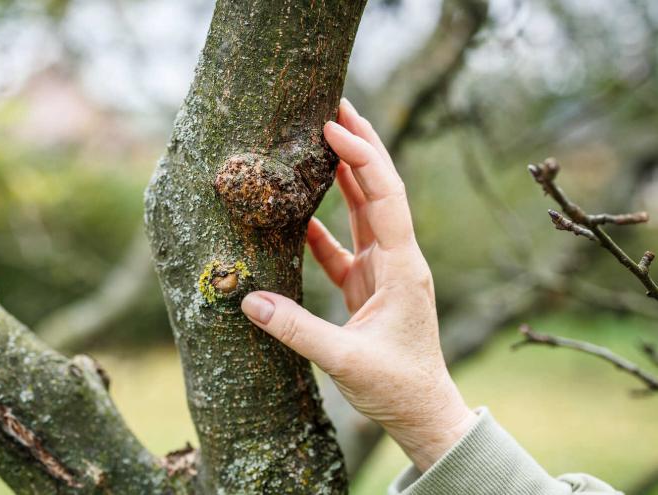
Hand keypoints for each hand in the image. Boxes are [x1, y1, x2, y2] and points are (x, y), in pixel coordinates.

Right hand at [240, 99, 475, 471]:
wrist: (424, 414)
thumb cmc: (397, 388)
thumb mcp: (345, 361)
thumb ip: (296, 331)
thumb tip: (247, 299)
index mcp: (402, 268)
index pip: (384, 197)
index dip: (362, 157)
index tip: (332, 126)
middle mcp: (397, 260)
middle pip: (382, 188)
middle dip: (361, 146)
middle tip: (335, 105)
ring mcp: (384, 272)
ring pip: (365, 211)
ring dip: (348, 174)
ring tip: (323, 137)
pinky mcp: (369, 288)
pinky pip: (345, 246)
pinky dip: (325, 225)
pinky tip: (301, 211)